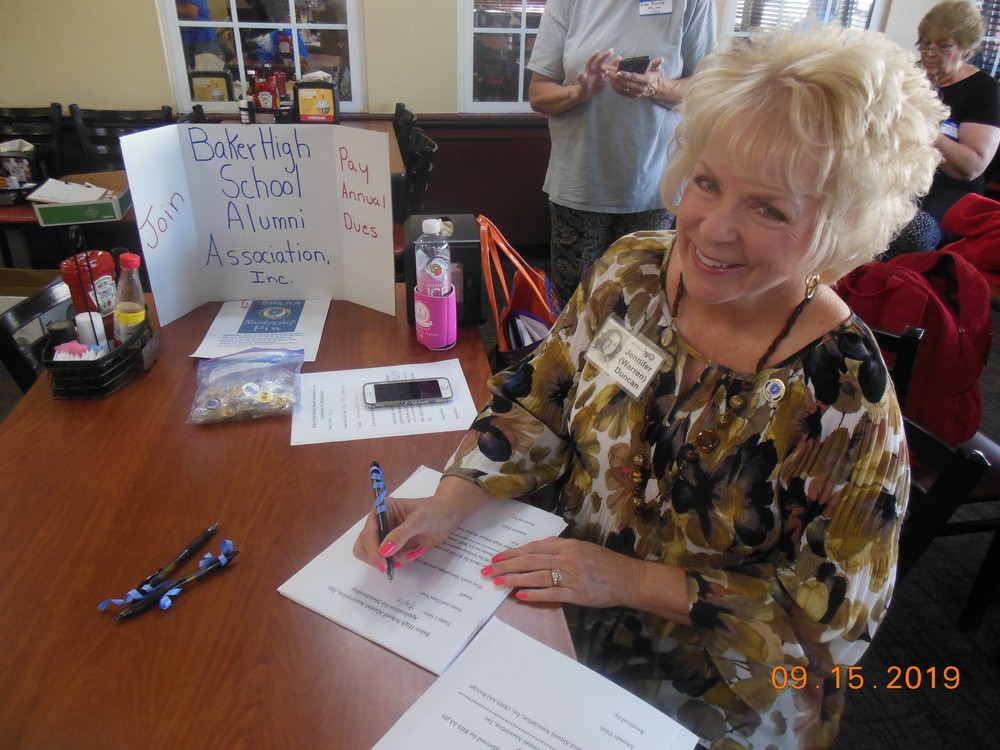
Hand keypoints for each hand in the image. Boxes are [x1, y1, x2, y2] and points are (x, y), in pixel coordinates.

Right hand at [352, 476, 488, 572]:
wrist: (449, 516)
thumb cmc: (435, 511)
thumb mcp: (419, 520)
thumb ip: (401, 535)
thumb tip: (383, 551)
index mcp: (382, 510)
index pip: (367, 533)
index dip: (372, 550)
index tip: (383, 564)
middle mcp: (380, 523)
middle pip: (364, 546)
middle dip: (377, 558)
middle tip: (393, 565)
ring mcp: (387, 535)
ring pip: (376, 556)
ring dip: (392, 560)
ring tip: (410, 554)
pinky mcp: (395, 546)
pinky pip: (390, 559)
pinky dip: (401, 560)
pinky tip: (414, 551)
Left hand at [481, 536, 640, 608]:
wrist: (627, 578)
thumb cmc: (604, 563)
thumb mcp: (582, 548)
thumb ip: (560, 547)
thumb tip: (537, 547)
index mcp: (567, 546)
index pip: (533, 548)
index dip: (512, 553)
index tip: (495, 558)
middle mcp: (567, 558)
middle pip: (530, 561)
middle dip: (507, 566)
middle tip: (488, 571)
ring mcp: (572, 576)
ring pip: (537, 576)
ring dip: (515, 579)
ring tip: (498, 583)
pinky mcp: (578, 593)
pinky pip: (552, 593)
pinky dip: (535, 594)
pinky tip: (520, 595)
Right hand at [575, 49, 616, 101]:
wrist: (586, 93)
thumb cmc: (596, 83)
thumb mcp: (605, 76)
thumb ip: (612, 67)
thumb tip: (619, 57)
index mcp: (599, 68)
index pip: (607, 62)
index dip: (613, 61)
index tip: (620, 57)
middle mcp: (593, 68)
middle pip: (599, 61)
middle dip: (604, 56)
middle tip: (611, 51)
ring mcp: (587, 73)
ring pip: (589, 65)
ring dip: (592, 59)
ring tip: (596, 53)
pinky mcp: (583, 81)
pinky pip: (581, 78)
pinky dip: (580, 76)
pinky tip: (580, 74)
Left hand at [610, 56, 663, 99]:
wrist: (656, 90)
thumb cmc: (654, 77)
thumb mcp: (656, 69)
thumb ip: (656, 64)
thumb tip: (661, 59)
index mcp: (645, 80)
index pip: (634, 78)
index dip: (626, 75)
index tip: (618, 72)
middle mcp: (639, 88)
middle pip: (626, 84)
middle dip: (616, 78)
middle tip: (609, 72)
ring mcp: (635, 93)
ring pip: (622, 89)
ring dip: (614, 83)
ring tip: (608, 75)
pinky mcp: (631, 96)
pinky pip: (621, 92)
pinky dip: (615, 87)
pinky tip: (611, 81)